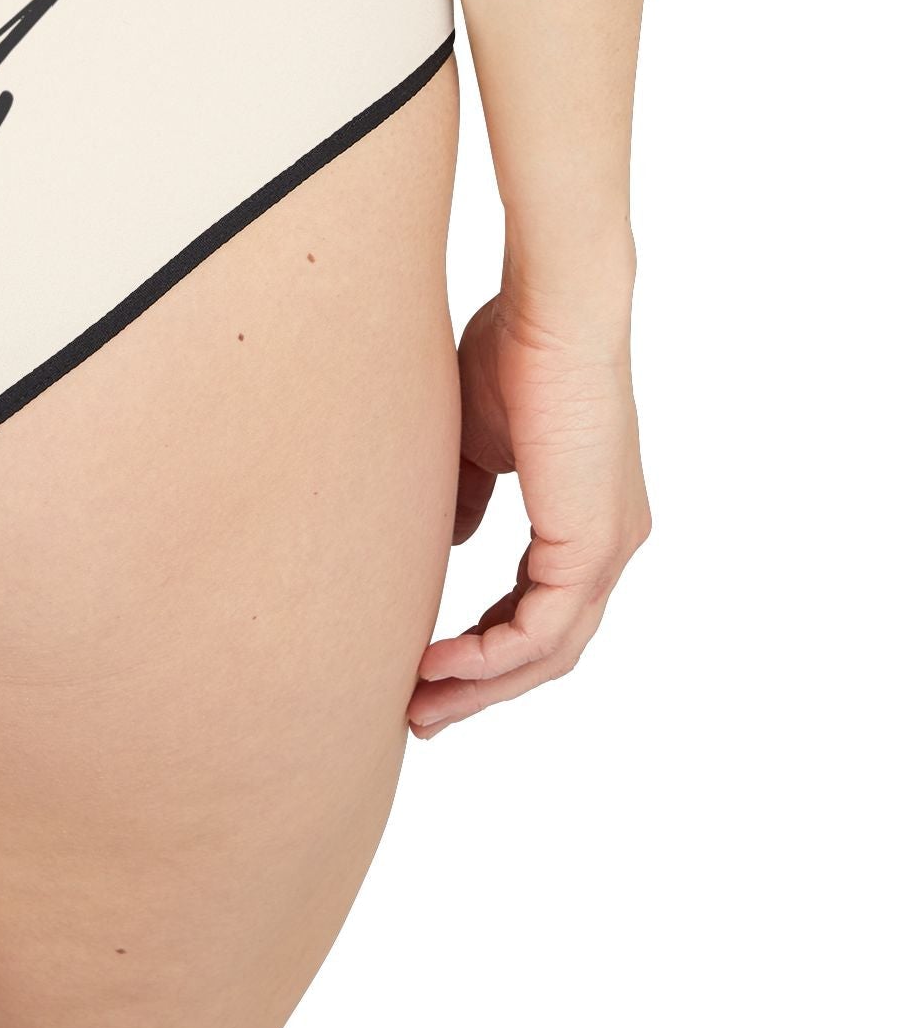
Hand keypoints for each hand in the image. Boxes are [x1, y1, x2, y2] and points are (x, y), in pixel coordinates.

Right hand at [409, 288, 649, 736]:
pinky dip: (487, 656)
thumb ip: (467, 495)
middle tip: (421, 714)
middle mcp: (609, 542)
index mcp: (587, 517)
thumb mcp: (476, 439)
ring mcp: (608, 549)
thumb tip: (451, 539)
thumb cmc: (511, 350)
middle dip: (480, 686)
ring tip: (419, 704)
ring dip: (480, 685)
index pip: (538, 605)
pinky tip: (437, 663)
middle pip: (548, 646)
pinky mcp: (593, 546)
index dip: (482, 643)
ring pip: (547, 651)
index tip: (425, 664)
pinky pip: (540, 629)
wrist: (550, 313)